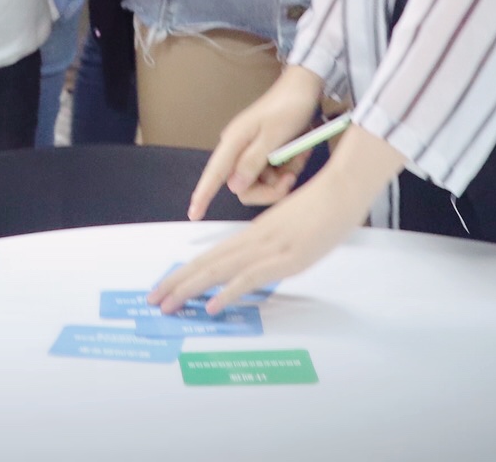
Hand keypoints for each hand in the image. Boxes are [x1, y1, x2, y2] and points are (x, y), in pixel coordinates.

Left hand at [155, 124, 405, 313]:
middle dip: (177, 282)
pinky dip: (229, 293)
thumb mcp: (291, 227)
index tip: (166, 284)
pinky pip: (250, 278)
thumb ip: (274, 244)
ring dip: (191, 289)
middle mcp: (254, 240)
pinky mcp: (286, 259)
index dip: (187, 270)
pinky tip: (211, 306)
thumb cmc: (323, 205)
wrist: (342, 189)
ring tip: (168, 305)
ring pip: (219, 270)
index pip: (212, 254)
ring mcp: (269, 249)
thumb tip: (261, 262)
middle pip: (207, 263)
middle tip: (153, 299)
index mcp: (254, 233)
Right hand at [186, 64, 324, 218]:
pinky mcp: (264, 151)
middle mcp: (238, 148)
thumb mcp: (273, 136)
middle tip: (290, 177)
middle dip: (270, 188)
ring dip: (283, 174)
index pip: (214, 174)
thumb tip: (233, 187)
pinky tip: (297, 153)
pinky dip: (287, 166)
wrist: (303, 87)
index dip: (203, 195)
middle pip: (244, 186)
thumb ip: (252, 162)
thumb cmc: (287, 107)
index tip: (193, 214)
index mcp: (234, 141)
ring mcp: (251, 150)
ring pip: (262, 181)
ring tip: (297, 156)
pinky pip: (272, 172)